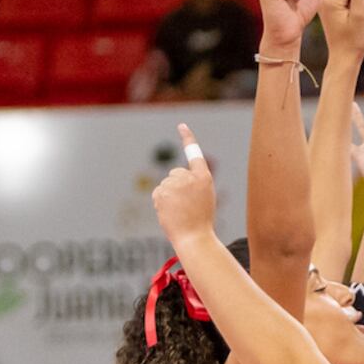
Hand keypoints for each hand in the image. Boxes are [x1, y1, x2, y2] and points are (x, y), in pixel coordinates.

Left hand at [152, 122, 217, 244]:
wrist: (194, 237)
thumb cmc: (201, 221)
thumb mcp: (204, 199)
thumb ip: (192, 185)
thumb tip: (172, 181)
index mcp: (204, 178)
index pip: (195, 154)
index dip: (188, 139)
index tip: (181, 125)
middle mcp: (189, 177)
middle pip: (175, 173)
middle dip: (176, 186)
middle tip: (186, 205)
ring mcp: (174, 184)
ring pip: (166, 184)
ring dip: (169, 196)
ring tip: (179, 211)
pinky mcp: (162, 191)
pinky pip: (158, 192)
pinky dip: (161, 202)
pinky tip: (170, 212)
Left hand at [318, 0, 363, 60]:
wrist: (345, 58)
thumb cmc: (355, 41)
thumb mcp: (360, 15)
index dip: (361, 0)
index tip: (356, 18)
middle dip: (357, 2)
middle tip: (353, 22)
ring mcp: (324, 3)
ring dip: (354, 6)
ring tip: (350, 23)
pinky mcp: (327, 8)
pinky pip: (344, 0)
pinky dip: (350, 9)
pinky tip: (347, 23)